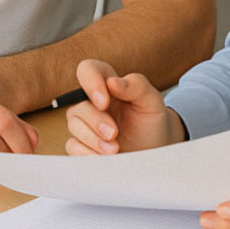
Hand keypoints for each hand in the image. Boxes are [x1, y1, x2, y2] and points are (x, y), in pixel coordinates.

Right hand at [65, 59, 183, 154]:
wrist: (156, 151)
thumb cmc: (152, 122)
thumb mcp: (152, 101)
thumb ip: (136, 86)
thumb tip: (112, 82)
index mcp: (106, 84)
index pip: (87, 70)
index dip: (90, 82)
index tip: (104, 102)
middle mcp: (92, 102)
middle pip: (79, 105)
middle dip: (95, 121)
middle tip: (114, 133)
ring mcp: (86, 124)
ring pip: (74, 125)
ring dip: (92, 139)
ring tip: (114, 149)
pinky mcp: (83, 145)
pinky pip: (73, 146)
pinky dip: (86, 153)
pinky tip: (103, 158)